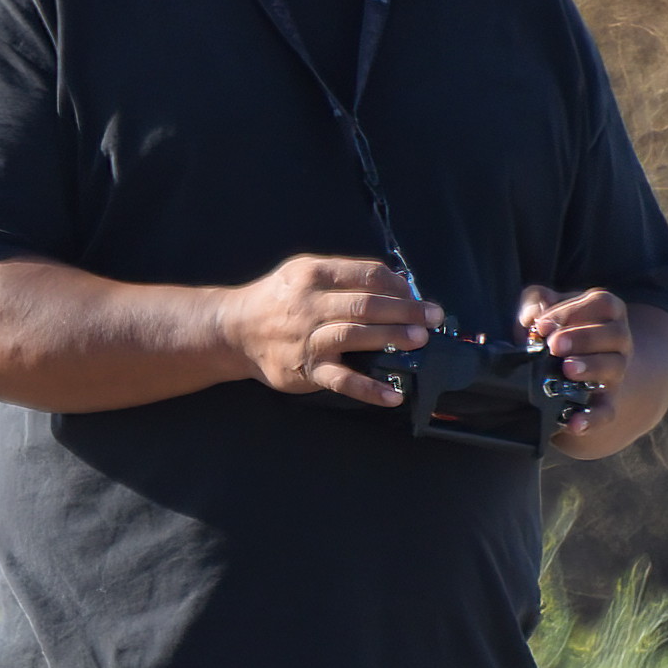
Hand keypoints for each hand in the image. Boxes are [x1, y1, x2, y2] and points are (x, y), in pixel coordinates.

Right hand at [222, 252, 439, 405]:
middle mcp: (311, 304)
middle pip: (367, 304)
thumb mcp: (304, 273)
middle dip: (405, 310)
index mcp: (314, 274)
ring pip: (356, 336)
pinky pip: (342, 380)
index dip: (398, 285)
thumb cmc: (278, 300)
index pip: (366, 274)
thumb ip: (344, 276)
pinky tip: (393, 394)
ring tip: (420, 341)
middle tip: (433, 317)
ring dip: (392, 337)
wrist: (234, 330)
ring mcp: (308, 339)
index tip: (418, 295)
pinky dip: (369, 388)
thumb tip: (396, 283)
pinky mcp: (307, 370)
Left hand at [515, 284, 630, 407]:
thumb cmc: (558, 328)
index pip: (602, 303)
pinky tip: (574, 422)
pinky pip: (607, 411)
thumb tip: (532, 316)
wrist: (573, 365)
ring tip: (566, 369)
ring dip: (591, 367)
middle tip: (555, 345)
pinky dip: (592, 418)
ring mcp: (616, 371)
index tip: (544, 324)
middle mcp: (618, 340)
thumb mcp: (545, 308)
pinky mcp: (607, 401)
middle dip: (584, 338)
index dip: (573, 311)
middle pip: (615, 334)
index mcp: (606, 312)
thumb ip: (535, 301)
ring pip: (615, 367)